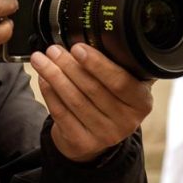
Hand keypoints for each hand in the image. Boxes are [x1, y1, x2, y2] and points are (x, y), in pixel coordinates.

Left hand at [31, 44, 152, 162]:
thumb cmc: (110, 99)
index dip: (97, 64)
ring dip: (54, 76)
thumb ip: (115, 65)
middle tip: (53, 50)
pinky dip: (49, 93)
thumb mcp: (124, 83)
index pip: (120, 81)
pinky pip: (61, 114)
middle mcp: (127, 121)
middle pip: (92, 89)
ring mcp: (105, 134)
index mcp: (141, 102)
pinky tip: (42, 78)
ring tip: (41, 60)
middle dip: (68, 65)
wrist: (97, 134)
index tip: (77, 48)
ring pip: (74, 100)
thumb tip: (86, 40)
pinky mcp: (83, 142)